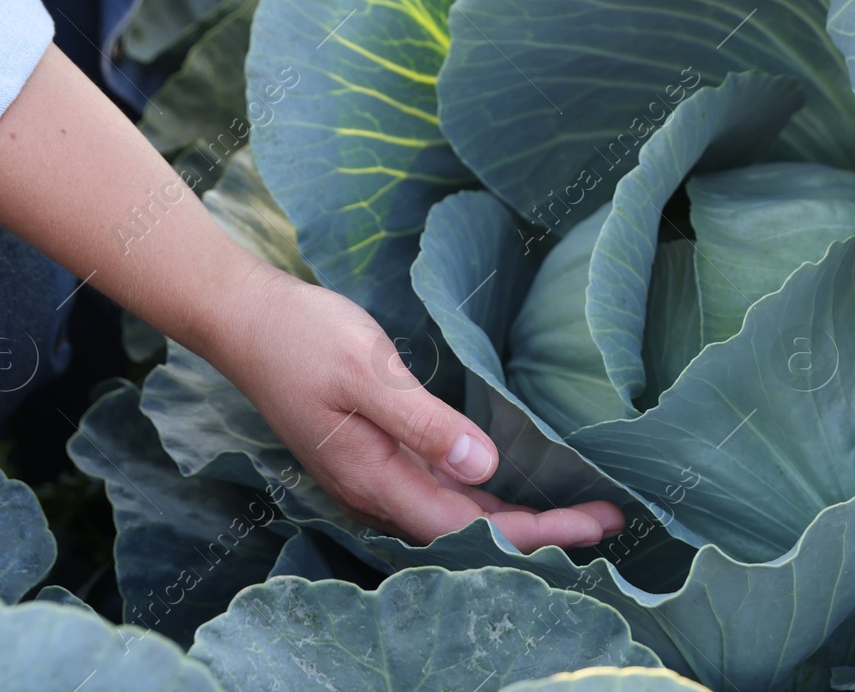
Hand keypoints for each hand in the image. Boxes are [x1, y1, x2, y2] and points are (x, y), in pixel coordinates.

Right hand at [215, 267, 625, 551]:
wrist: (245, 321)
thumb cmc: (303, 339)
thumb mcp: (368, 373)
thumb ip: (425, 424)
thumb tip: (485, 467)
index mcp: (375, 479)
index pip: (471, 528)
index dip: (538, 533)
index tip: (596, 523)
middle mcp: (377, 491)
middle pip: (470, 532)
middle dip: (541, 532)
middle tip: (609, 519)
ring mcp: (374, 476)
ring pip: (456, 515)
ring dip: (515, 517)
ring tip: (577, 511)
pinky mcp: (376, 455)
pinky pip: (439, 490)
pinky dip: (483, 494)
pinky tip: (512, 485)